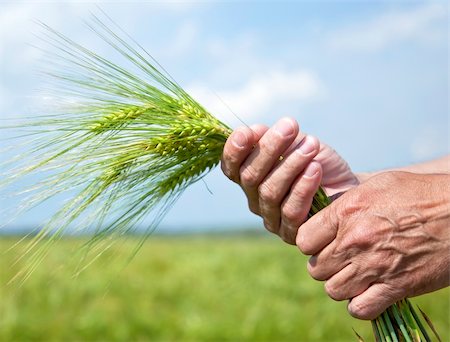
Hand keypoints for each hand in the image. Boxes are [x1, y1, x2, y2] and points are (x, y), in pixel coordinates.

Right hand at [221, 117, 357, 243]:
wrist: (348, 187)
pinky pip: (291, 211)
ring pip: (269, 192)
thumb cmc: (317, 162)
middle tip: (290, 126)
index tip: (248, 131)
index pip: (231, 167)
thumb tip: (253, 130)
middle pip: (250, 177)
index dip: (234, 150)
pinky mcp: (290, 234)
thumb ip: (273, 137)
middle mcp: (255, 199)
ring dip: (290, 165)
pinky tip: (315, 168)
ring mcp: (271, 218)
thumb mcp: (295, 143)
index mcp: (249, 177)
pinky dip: (303, 187)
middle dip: (269, 149)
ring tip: (311, 145)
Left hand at [297, 171, 449, 319]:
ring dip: (342, 285)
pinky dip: (360, 304)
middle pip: (315, 268)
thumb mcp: (377, 185)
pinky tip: (369, 291)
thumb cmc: (419, 193)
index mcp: (347, 212)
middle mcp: (355, 240)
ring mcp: (375, 265)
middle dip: (325, 265)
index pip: (304, 240)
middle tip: (341, 259)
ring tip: (355, 274)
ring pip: (333, 290)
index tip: (322, 242)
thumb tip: (323, 215)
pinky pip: (360, 309)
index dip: (311, 244)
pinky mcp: (397, 286)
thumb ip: (345, 203)